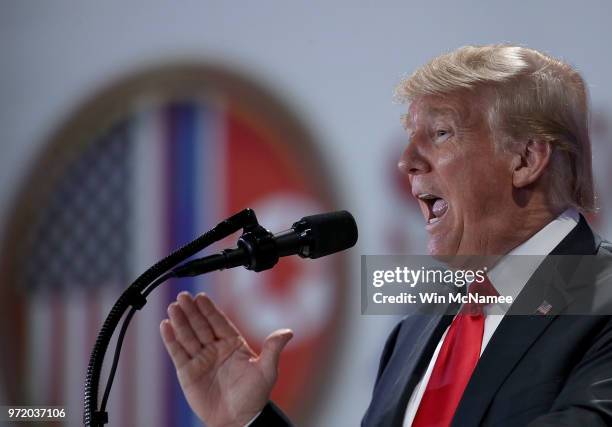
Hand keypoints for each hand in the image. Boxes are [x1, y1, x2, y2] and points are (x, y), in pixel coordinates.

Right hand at [160, 291, 292, 426]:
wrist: (237, 420)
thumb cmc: (254, 397)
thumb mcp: (267, 371)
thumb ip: (273, 349)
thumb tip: (288, 332)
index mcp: (233, 344)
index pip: (219, 322)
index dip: (210, 310)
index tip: (201, 296)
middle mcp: (215, 348)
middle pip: (201, 325)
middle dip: (192, 311)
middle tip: (183, 296)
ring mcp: (201, 359)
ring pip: (188, 336)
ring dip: (180, 321)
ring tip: (173, 307)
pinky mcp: (188, 372)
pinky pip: (178, 352)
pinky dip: (171, 339)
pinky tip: (165, 325)